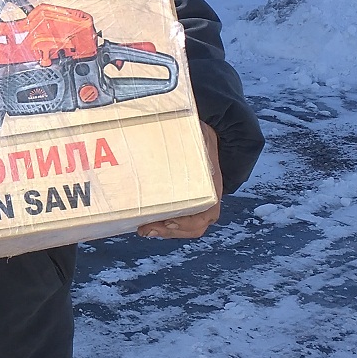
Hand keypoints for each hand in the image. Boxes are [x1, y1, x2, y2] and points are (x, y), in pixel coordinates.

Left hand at [137, 122, 223, 239]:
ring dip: (166, 230)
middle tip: (147, 229)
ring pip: (187, 226)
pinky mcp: (186, 198)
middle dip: (170, 231)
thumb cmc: (200, 132)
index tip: (168, 221)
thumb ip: (192, 135)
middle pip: (195, 226)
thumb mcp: (199, 132)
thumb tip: (175, 126)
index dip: (188, 222)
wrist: (207, 131)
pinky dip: (164, 223)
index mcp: (212, 183)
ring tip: (144, 229)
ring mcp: (198, 199)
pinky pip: (179, 218)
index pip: (207, 213)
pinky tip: (146, 220)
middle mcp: (208, 196)